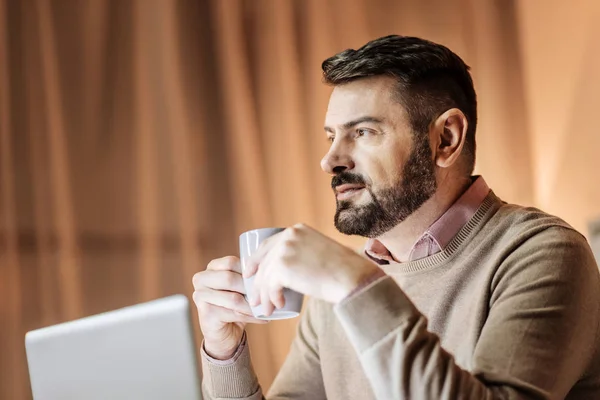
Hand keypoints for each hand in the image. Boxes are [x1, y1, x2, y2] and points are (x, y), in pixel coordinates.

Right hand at [192, 256, 267, 359]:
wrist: (224, 332)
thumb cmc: (234, 305)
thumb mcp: (240, 286)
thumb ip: (246, 277)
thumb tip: (265, 273)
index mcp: (211, 268)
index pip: (230, 262)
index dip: (248, 271)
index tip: (262, 280)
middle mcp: (201, 280)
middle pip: (229, 279)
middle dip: (250, 288)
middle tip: (265, 295)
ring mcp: (200, 296)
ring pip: (233, 298)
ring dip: (252, 305)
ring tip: (266, 308)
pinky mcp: (206, 314)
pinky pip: (234, 314)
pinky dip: (251, 317)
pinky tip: (262, 319)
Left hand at [243, 223, 378, 316]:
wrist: (352, 277)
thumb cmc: (343, 269)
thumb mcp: (321, 251)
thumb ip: (305, 253)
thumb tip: (291, 270)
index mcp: (297, 229)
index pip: (269, 244)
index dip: (257, 260)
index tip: (251, 273)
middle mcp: (289, 236)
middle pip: (264, 261)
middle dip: (258, 281)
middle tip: (256, 297)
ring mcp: (285, 250)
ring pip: (265, 276)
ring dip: (265, 295)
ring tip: (267, 308)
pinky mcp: (283, 267)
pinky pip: (270, 286)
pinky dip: (272, 298)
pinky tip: (277, 306)